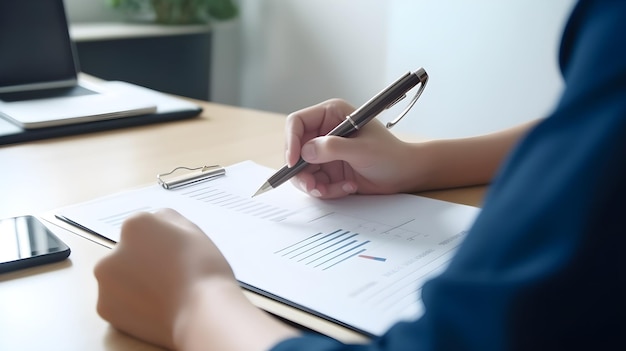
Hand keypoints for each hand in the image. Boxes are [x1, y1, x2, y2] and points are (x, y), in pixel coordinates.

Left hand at [94, 209, 235, 348]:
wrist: (202, 312)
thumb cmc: (204, 271)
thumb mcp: (192, 230)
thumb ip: (167, 219)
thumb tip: (156, 220)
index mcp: (134, 226)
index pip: (142, 230)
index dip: (160, 243)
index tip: (174, 256)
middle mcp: (111, 250)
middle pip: (126, 253)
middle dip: (141, 263)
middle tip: (168, 277)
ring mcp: (105, 282)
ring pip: (119, 278)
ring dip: (133, 283)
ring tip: (163, 294)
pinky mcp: (104, 308)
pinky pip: (117, 302)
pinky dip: (131, 305)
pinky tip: (154, 307)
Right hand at [286, 98, 418, 198]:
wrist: (405, 175)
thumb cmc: (390, 155)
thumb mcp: (362, 150)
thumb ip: (332, 148)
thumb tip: (305, 152)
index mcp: (331, 114)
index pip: (297, 123)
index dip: (291, 141)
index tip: (293, 162)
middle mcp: (324, 131)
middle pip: (295, 150)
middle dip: (301, 171)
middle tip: (313, 186)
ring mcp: (325, 152)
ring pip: (302, 170)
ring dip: (315, 184)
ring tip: (333, 190)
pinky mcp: (328, 169)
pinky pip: (314, 182)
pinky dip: (326, 190)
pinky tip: (347, 188)